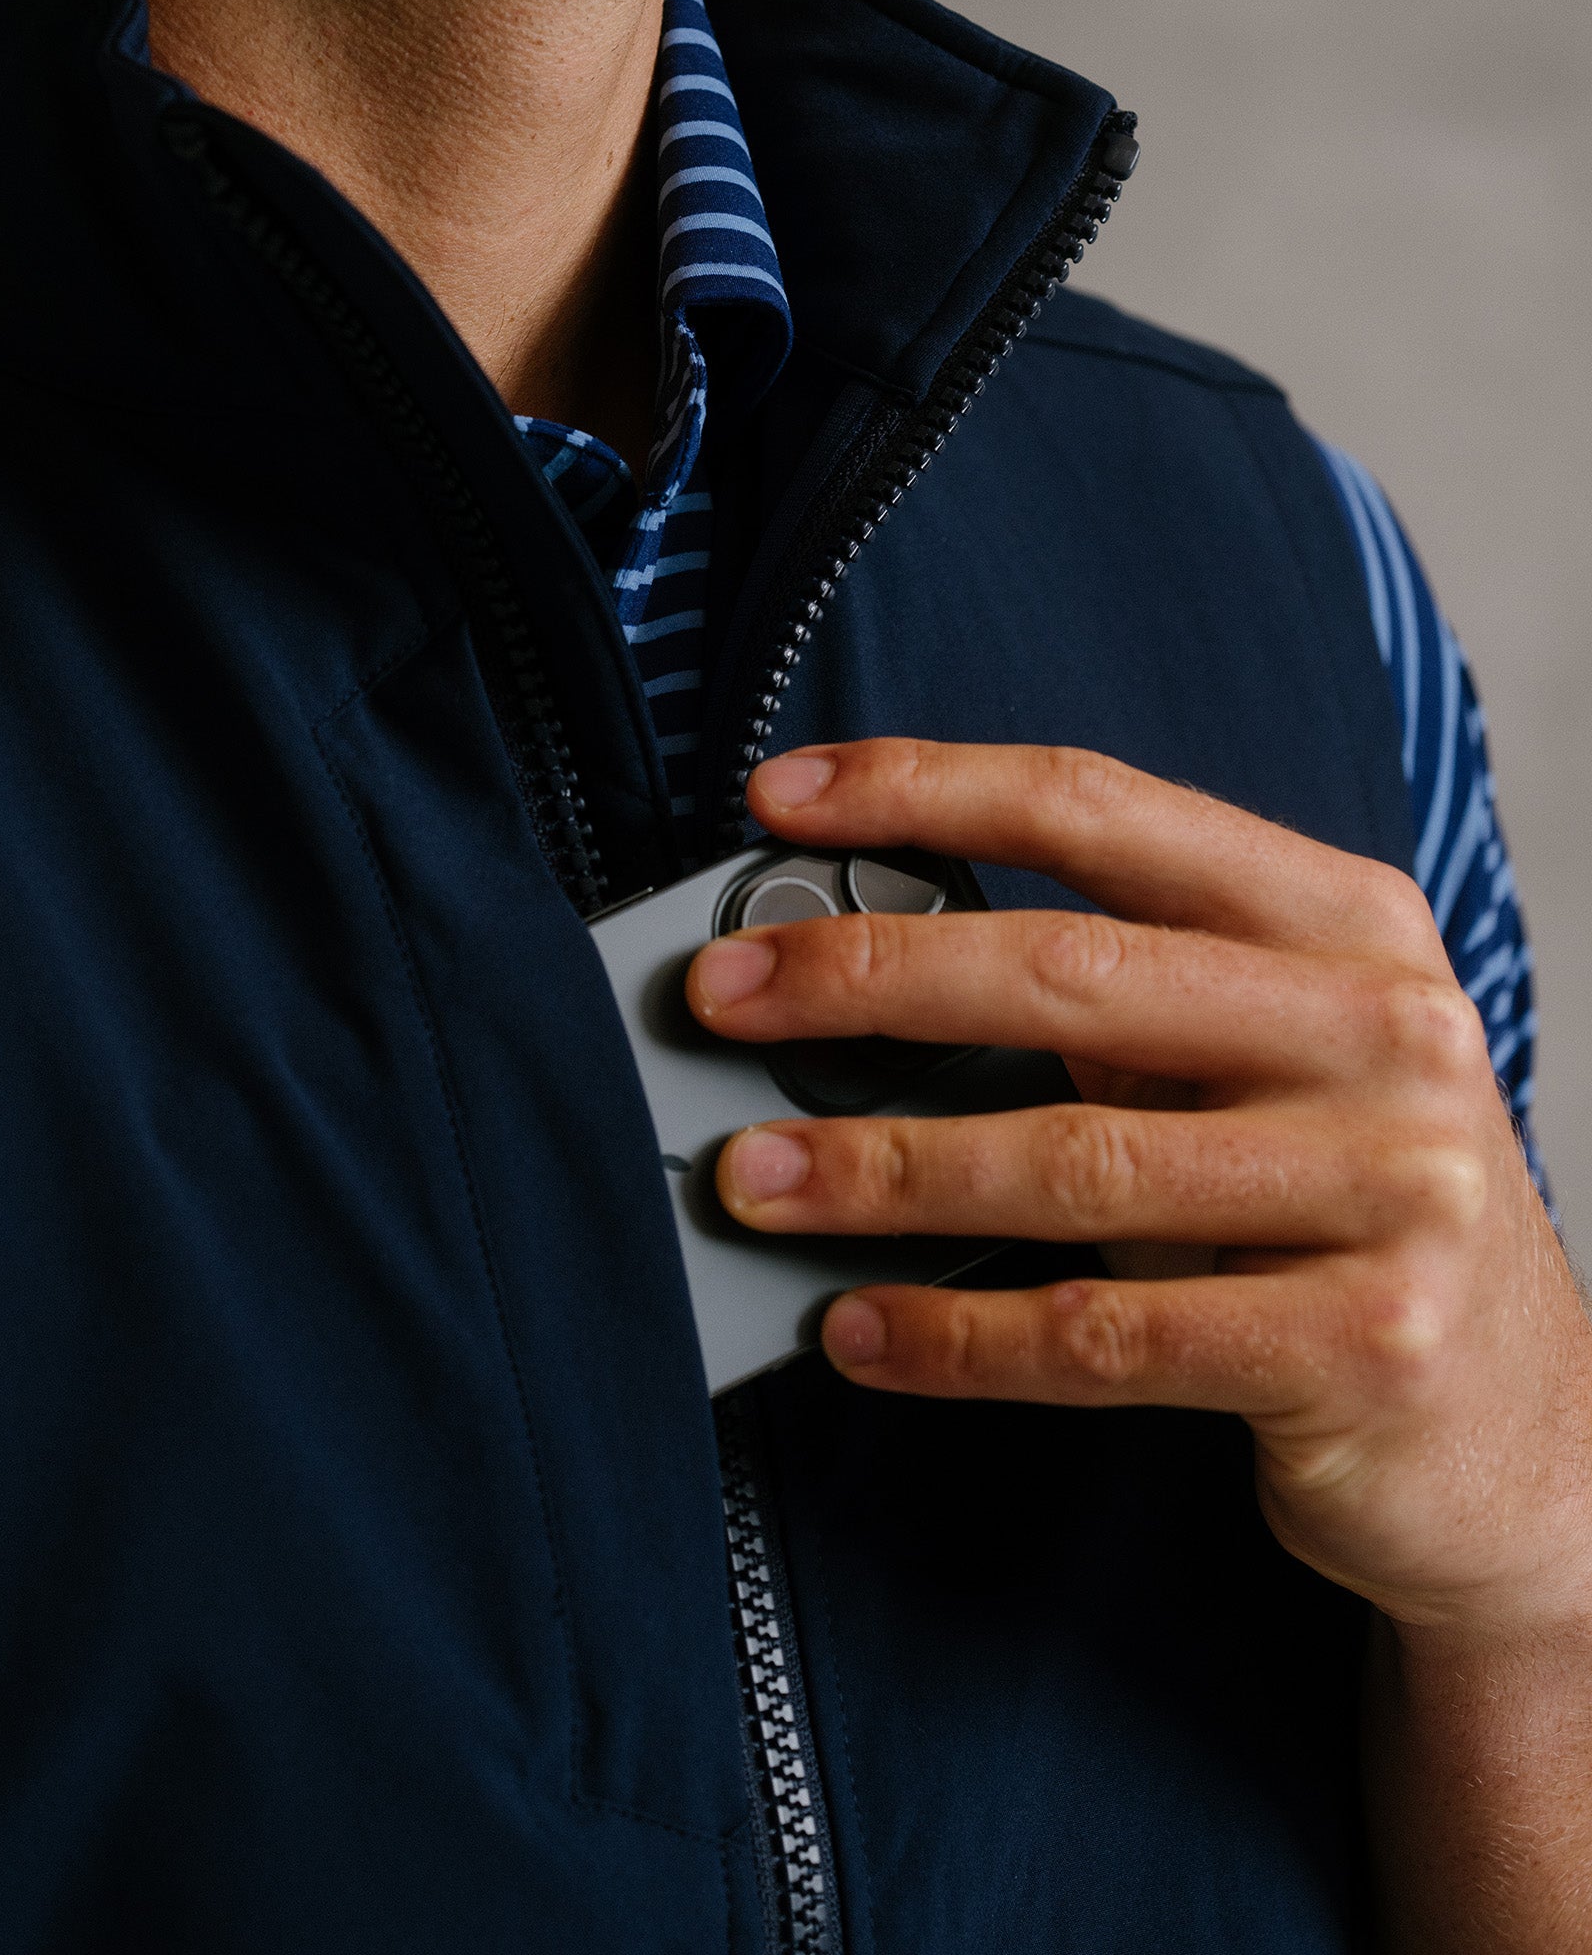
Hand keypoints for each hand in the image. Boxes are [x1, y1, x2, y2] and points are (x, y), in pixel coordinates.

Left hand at [687, 739, 1591, 1643]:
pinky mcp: (1369, 1347)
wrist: (1530, 1439)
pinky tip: (860, 1330)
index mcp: (1347, 922)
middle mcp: (1386, 1033)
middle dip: (864, 976)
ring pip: (1071, 1162)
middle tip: (719, 998)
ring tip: (751, 1182)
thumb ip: (1112, 1001)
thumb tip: (849, 964)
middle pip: (1069, 973)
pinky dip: (958, 1335)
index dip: (927, 790)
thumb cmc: (1343, 1208)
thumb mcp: (1262, 1063)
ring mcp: (1394, 1191)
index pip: (1103, 811)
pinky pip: (1105, 1338)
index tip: (778, 800)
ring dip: (879, 1170)